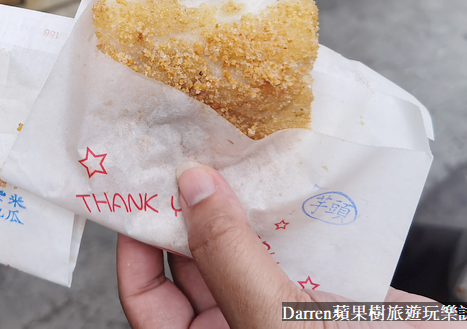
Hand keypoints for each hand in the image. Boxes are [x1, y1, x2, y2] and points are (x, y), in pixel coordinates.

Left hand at [117, 163, 466, 327]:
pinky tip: (277, 172)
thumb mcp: (276, 323)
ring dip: (236, 202)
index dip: (135, 249)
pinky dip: (286, 207)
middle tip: (179, 159)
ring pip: (244, 246)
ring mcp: (286, 304)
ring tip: (222, 154)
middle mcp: (243, 323)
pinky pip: (294, 241)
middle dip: (188, 212)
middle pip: (195, 264)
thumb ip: (228, 258)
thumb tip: (191, 191)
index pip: (150, 300)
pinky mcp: (331, 286)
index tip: (136, 198)